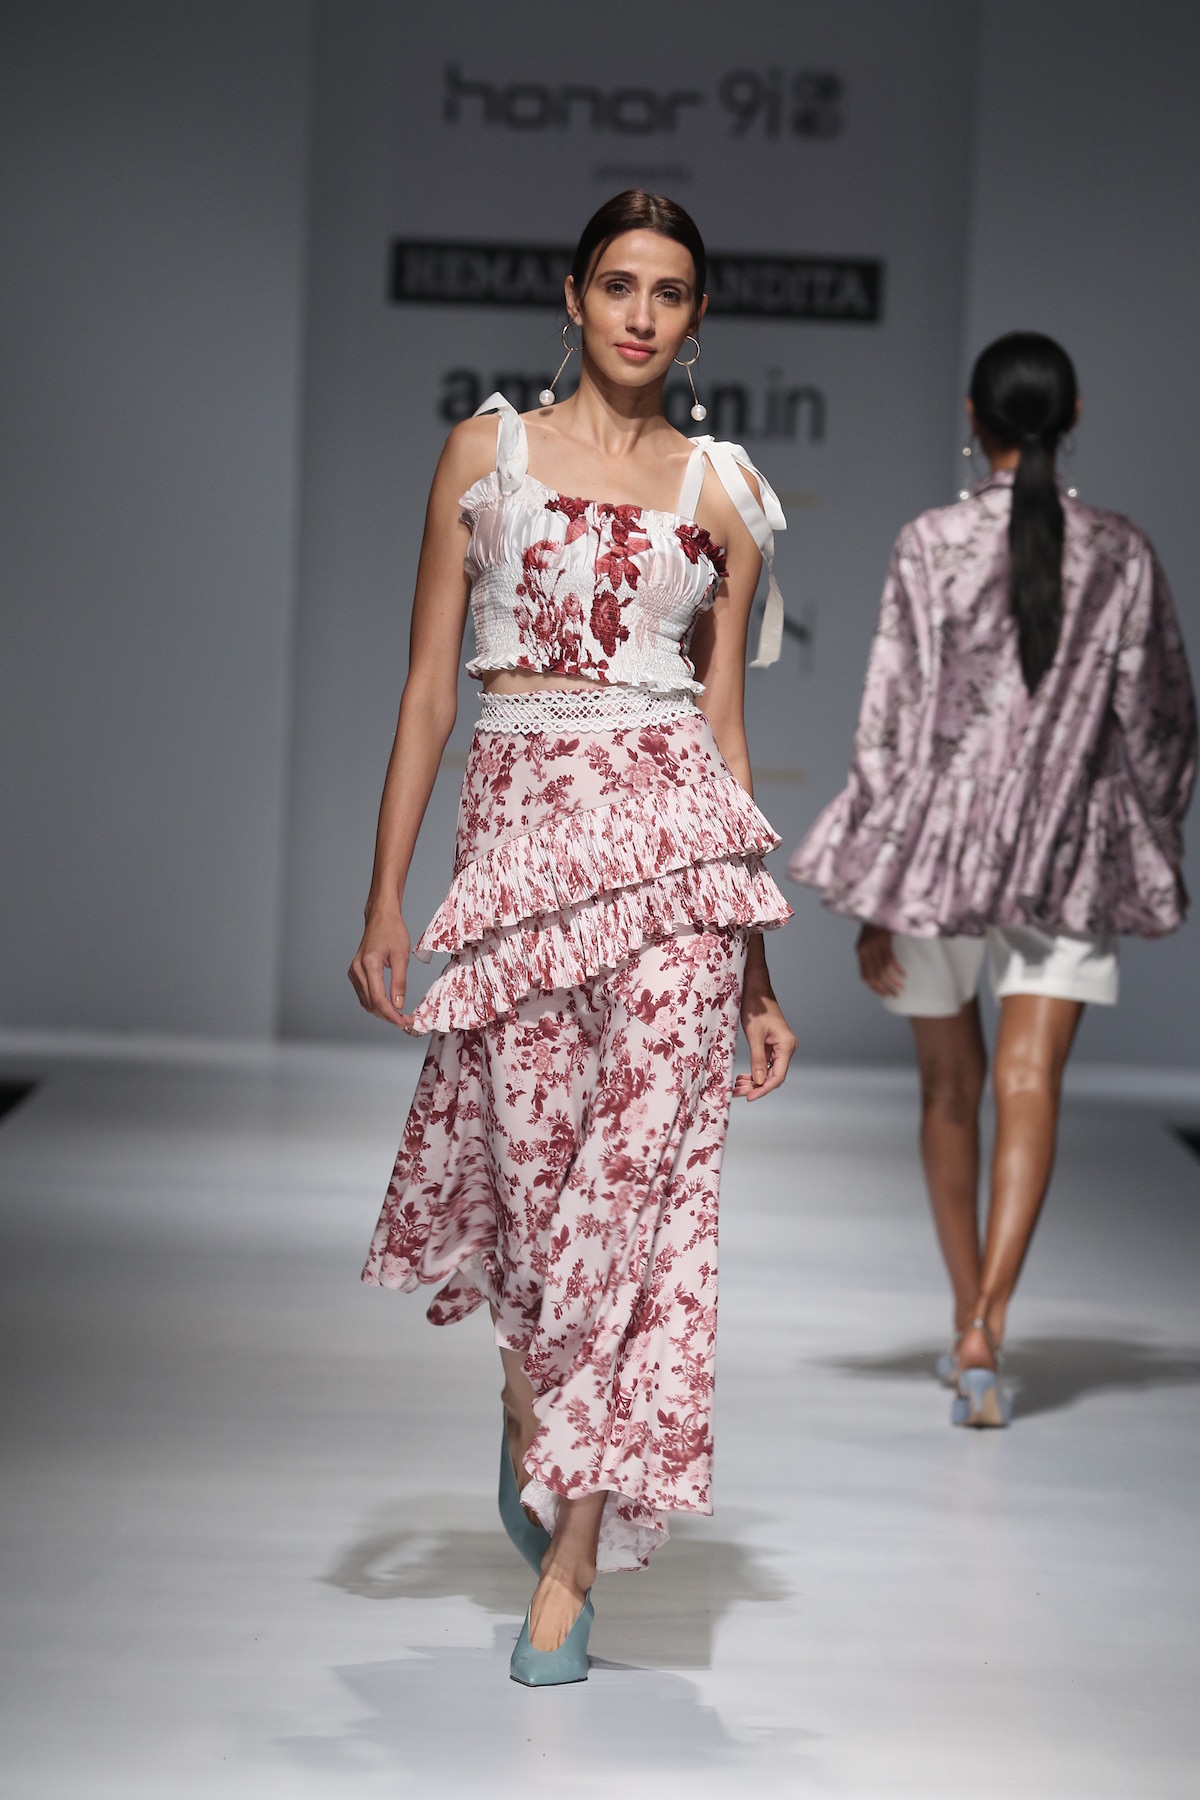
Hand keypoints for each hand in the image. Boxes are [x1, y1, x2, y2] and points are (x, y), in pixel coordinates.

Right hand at [349, 904, 413, 1028]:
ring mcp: (353, 972)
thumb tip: (398, 1004)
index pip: (378, 999)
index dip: (392, 1014)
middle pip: (370, 1003)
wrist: (380, 917)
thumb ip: (399, 982)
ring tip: (398, 1016)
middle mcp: (357, 970)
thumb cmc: (392, 931)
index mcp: (369, 964)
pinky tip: (388, 1006)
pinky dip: (375, 1003)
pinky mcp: (354, 973)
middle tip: (405, 1021)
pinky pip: (363, 994)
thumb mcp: (401, 956)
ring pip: (365, 1002)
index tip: (404, 1021)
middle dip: (388, 1016)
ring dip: (381, 1012)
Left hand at [734, 965, 797, 1100]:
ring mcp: (780, 1047)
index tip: (749, 1097)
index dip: (763, 1089)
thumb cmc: (755, 1007)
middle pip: (774, 1076)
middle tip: (737, 1092)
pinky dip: (755, 1071)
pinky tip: (744, 1077)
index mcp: (786, 1046)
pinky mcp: (773, 1044)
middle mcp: (787, 1048)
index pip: (777, 1076)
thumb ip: (757, 1059)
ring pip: (769, 1071)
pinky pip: (766, 1063)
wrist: (756, 989)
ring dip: (755, 1080)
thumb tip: (758, 1082)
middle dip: (756, 1086)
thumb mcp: (754, 1035)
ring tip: (738, 1086)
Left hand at [856, 923, 903, 996]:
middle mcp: (865, 950)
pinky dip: (897, 969)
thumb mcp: (867, 940)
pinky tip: (903, 975)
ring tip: (900, 989)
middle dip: (884, 988)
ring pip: (884, 970)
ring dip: (893, 981)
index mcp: (860, 951)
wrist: (875, 907)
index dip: (873, 987)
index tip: (883, 994)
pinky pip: (891, 959)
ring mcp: (874, 946)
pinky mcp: (884, 941)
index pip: (865, 975)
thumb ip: (869, 954)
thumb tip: (877, 973)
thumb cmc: (874, 924)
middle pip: (874, 975)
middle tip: (893, 995)